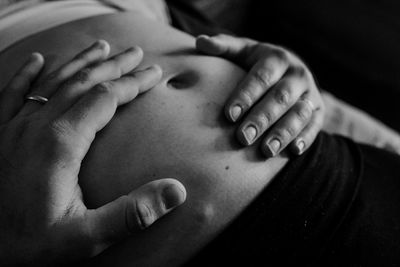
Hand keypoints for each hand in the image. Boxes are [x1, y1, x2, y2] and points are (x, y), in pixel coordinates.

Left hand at [0, 40, 185, 265]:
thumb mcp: (85, 238)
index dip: (133, 83)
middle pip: (82, 82)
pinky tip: (36, 60)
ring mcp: (12, 128)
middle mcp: (35, 126)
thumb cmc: (30, 247)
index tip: (154, 72)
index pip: (105, 98)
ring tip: (101, 46)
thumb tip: (176, 191)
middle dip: (113, 65)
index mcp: (60, 144)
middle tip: (136, 51)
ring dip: (79, 62)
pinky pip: (11, 94)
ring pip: (52, 81)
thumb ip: (131, 213)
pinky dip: (26, 74)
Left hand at [196, 34, 324, 156]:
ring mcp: (310, 93)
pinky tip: (292, 152)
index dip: (246, 96)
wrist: (290, 70)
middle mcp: (297, 74)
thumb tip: (201, 42)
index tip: (229, 115)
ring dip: (283, 133)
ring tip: (266, 151)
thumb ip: (223, 47)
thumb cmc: (257, 64)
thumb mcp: (243, 51)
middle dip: (262, 119)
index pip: (261, 77)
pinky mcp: (318, 111)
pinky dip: (305, 139)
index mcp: (277, 58)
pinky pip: (315, 126)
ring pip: (299, 114)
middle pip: (280, 98)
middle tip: (243, 138)